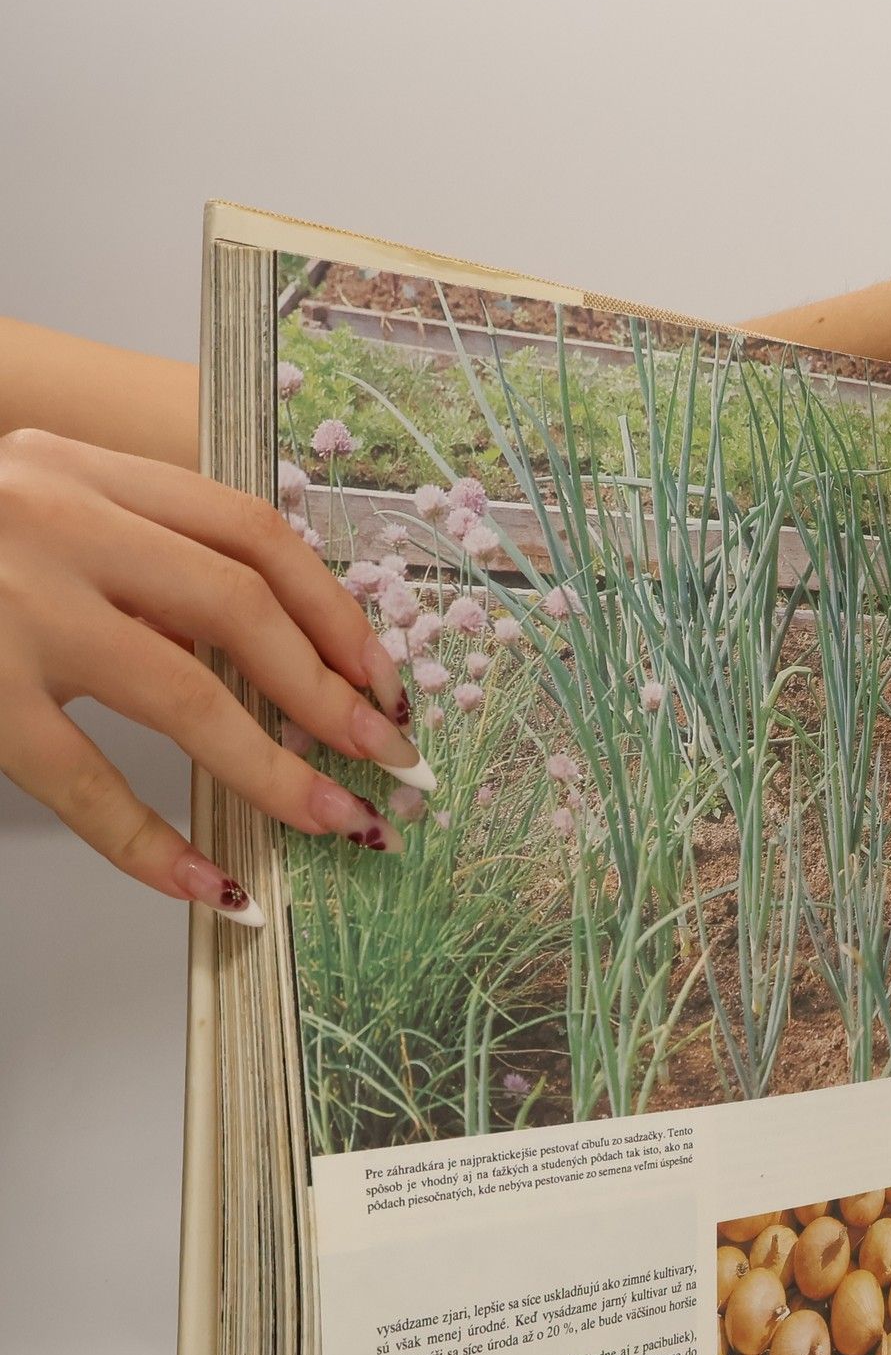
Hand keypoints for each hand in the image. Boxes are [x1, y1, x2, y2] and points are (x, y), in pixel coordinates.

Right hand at [0, 429, 428, 922]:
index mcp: (84, 470)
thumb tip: (266, 662)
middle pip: (243, 610)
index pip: (255, 534)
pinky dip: (156, 845)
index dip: (338, 614)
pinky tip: (211, 884)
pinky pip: (86, 783)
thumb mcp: (38, 510)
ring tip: (338, 821)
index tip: (384, 681)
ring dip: (278, 771)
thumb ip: (137, 564)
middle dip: (333, 696)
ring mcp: (10, 608)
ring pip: (187, 695)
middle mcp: (53, 521)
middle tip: (388, 761)